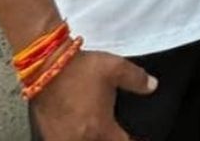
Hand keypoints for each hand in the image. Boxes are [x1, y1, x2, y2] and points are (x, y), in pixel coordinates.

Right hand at [30, 50, 156, 140]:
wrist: (46, 65)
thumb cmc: (81, 68)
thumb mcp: (116, 68)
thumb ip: (137, 79)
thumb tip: (153, 86)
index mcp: (100, 128)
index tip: (137, 137)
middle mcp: (80, 139)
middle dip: (112, 140)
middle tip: (118, 133)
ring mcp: (62, 139)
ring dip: (94, 139)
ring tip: (100, 131)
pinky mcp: (47, 135)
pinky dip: (75, 138)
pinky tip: (80, 132)